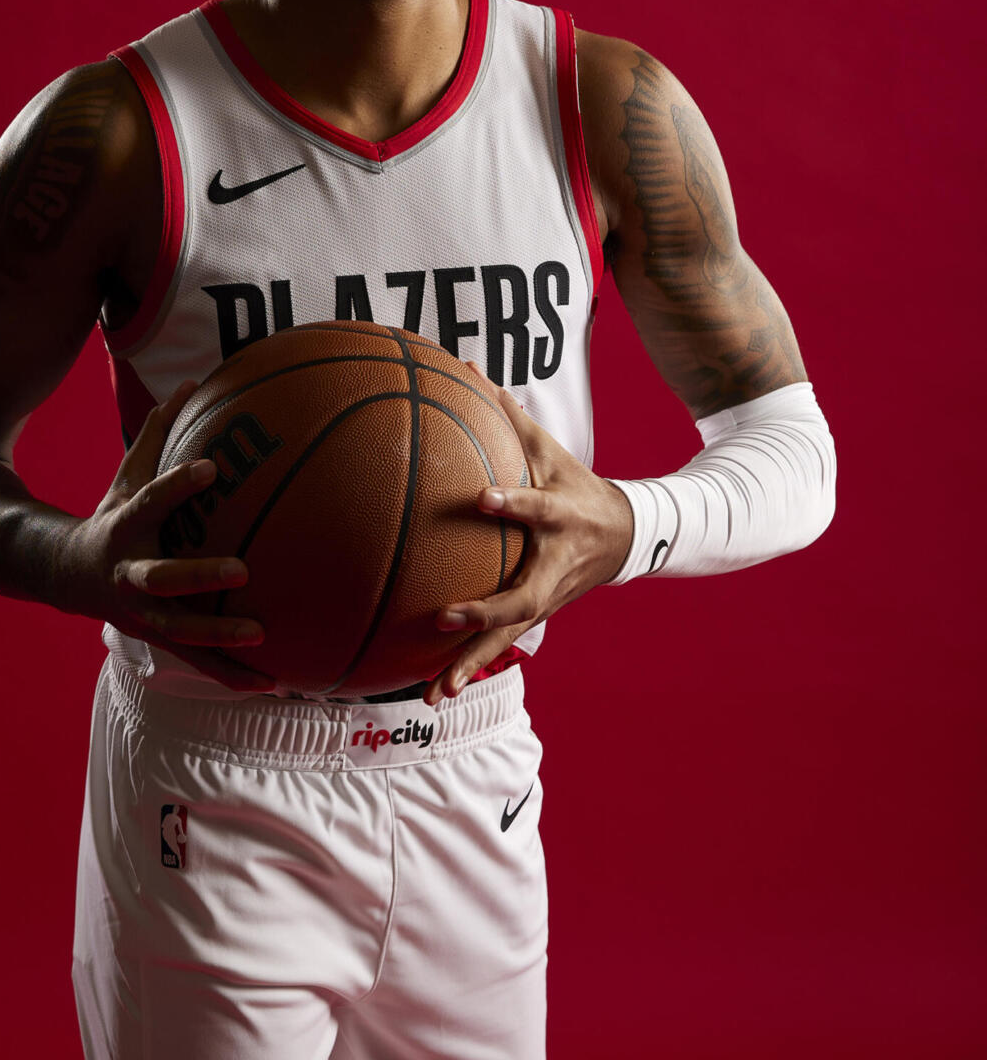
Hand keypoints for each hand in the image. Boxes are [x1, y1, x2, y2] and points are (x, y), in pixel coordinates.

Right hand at [62, 381, 275, 691]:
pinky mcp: (158, 639)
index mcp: (126, 528)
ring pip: (180, 631)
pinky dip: (232, 674)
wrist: (66, 576)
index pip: (152, 502)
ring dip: (219, 638)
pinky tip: (274, 682)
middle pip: (162, 579)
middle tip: (242, 570)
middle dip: (198, 578)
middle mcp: (131, 575)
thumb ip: (158, 433)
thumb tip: (190, 381)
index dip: (177, 486)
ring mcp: (143, 614)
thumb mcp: (127, 475)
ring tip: (262, 635)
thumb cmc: (114, 515)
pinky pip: (198, 662)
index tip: (209, 469)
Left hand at [423, 380, 633, 706]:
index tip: (483, 498)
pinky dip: (467, 669)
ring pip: (508, 636)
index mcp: (560, 518)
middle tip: (444, 617)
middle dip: (486, 610)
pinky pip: (498, 646)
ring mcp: (546, 597)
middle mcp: (554, 566)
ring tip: (434, 692)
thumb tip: (465, 367)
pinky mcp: (535, 616)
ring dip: (472, 664)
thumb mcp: (552, 451)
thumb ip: (509, 416)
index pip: (537, 508)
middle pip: (523, 596)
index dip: (514, 504)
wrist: (628, 538)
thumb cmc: (576, 485)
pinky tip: (431, 692)